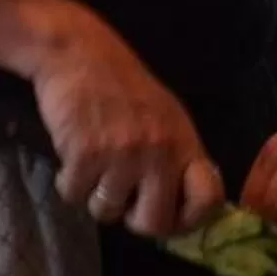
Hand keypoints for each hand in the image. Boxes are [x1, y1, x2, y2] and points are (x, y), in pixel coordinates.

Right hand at [22, 6, 222, 239]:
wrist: (79, 53)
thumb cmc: (122, 86)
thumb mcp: (166, 117)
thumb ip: (177, 157)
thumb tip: (181, 206)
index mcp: (184, 144)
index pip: (208, 200)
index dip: (191, 220)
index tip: (171, 217)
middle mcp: (159, 153)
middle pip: (155, 223)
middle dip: (133, 218)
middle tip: (122, 198)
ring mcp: (122, 154)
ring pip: (107, 212)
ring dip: (95, 195)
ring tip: (93, 166)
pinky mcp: (85, 153)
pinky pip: (74, 196)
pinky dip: (68, 183)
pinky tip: (72, 157)